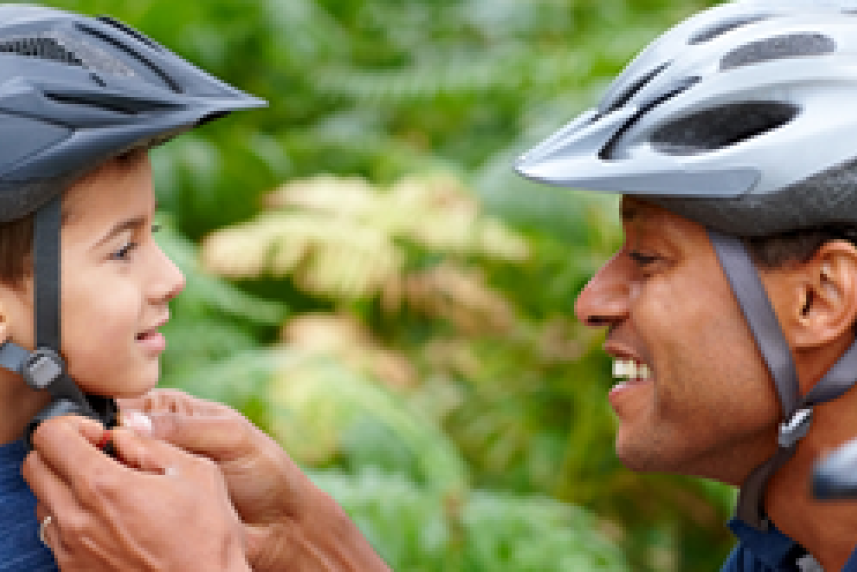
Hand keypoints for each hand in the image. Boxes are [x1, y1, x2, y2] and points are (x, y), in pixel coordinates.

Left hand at [22, 415, 250, 571]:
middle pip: (34, 466)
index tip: (99, 434)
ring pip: (42, 500)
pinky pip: (54, 533)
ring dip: (66, 485)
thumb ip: (151, 445)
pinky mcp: (73, 570)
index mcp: (104, 486)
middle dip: (61, 450)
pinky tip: (110, 520)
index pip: (50, 437)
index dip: (73, 425)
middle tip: (96, 454)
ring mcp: (70, 549)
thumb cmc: (206, 536)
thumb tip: (122, 435)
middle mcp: (76, 518)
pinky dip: (73, 516)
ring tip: (108, 490)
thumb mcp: (195, 473)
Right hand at [118, 389, 389, 571]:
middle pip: (106, 440)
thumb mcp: (231, 436)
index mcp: (169, 410)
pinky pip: (121, 505)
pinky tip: (123, 509)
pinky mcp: (148, 508)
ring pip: (109, 474)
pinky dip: (118, 506)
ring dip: (108, 480)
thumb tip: (131, 421)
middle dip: (101, 451)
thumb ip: (185, 427)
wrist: (279, 523)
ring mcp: (147, 476)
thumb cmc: (263, 471)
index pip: (121, 404)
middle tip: (111, 464)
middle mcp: (152, 440)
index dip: (103, 417)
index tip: (92, 433)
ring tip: (124, 488)